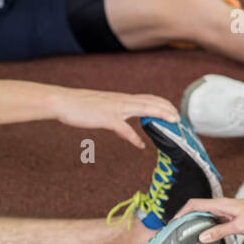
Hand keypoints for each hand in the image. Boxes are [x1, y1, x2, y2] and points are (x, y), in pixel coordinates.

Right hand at [51, 89, 179, 148]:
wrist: (63, 101)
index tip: (175, 112)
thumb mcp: (104, 108)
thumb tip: (127, 129)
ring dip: (161, 115)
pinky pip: (124, 129)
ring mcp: (115, 109)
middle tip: (180, 119)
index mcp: (122, 98)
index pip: (149, 98)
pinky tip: (140, 145)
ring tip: (172, 123)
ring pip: (145, 109)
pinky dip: (134, 137)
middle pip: (152, 102)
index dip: (164, 104)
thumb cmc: (81, 105)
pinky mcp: (106, 118)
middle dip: (168, 109)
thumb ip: (118, 116)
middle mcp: (122, 101)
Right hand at [173, 196, 243, 242]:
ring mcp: (227, 212)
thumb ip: (219, 231)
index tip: (172, 224)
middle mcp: (221, 206)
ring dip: (197, 226)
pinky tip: (207, 239)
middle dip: (185, 220)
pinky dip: (209, 230)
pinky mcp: (233, 218)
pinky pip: (216, 223)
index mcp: (220, 204)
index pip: (193, 205)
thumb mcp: (239, 226)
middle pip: (197, 211)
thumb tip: (201, 237)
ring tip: (188, 239)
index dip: (180, 213)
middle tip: (177, 234)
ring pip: (206, 218)